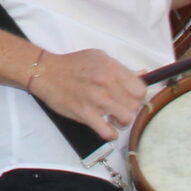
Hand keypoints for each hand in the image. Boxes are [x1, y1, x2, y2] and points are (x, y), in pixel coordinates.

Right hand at [26, 49, 147, 143]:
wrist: (46, 72)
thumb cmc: (73, 64)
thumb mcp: (99, 57)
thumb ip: (121, 68)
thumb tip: (144, 74)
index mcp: (111, 68)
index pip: (140, 89)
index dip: (138, 95)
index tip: (132, 97)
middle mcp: (105, 83)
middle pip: (135, 105)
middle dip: (130, 108)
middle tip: (120, 106)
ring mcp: (95, 99)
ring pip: (126, 119)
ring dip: (121, 120)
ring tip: (113, 117)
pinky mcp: (84, 114)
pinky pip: (107, 132)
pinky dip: (110, 133)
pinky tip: (105, 127)